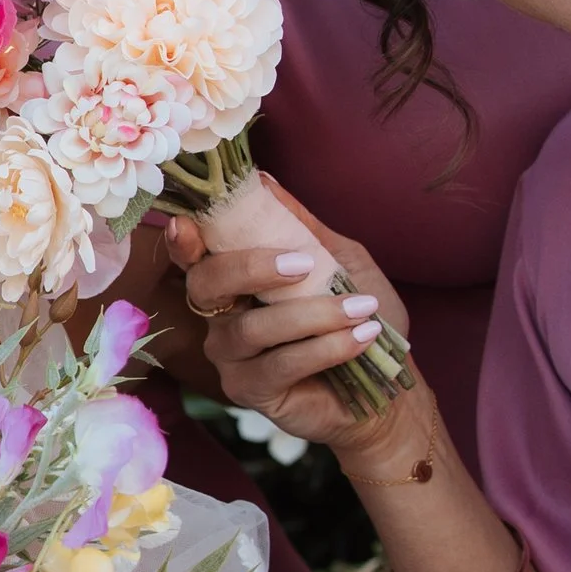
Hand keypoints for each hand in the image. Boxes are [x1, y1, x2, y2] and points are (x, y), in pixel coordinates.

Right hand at [164, 192, 427, 460]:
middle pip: (205, 286)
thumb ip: (300, 227)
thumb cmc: (361, 319)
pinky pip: (278, 364)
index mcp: (235, 281)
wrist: (387, 389)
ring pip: (249, 328)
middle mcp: (220, 317)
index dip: (182, 241)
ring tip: (362, 309)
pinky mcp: (248, 392)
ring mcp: (230, 358)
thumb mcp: (339, 261)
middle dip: (250, 268)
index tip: (185, 224)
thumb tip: (264, 180)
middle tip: (303, 264)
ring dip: (312, 314)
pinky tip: (361, 336)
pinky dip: (324, 347)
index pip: (195, 257)